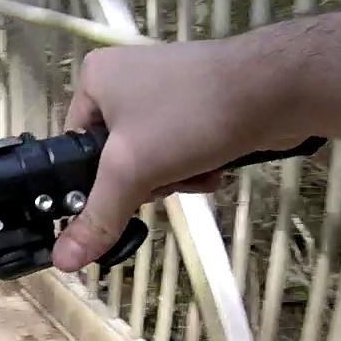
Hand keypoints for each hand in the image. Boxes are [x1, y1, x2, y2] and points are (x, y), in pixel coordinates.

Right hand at [53, 36, 297, 270]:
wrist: (278, 87)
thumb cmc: (190, 116)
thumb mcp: (132, 171)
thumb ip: (97, 218)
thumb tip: (62, 262)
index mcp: (96, 79)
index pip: (74, 147)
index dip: (96, 179)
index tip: (119, 193)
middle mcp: (126, 78)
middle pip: (116, 158)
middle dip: (147, 180)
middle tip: (164, 178)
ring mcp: (167, 87)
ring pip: (153, 158)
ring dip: (175, 177)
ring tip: (196, 169)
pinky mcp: (201, 101)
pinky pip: (182, 147)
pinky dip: (196, 164)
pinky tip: (215, 164)